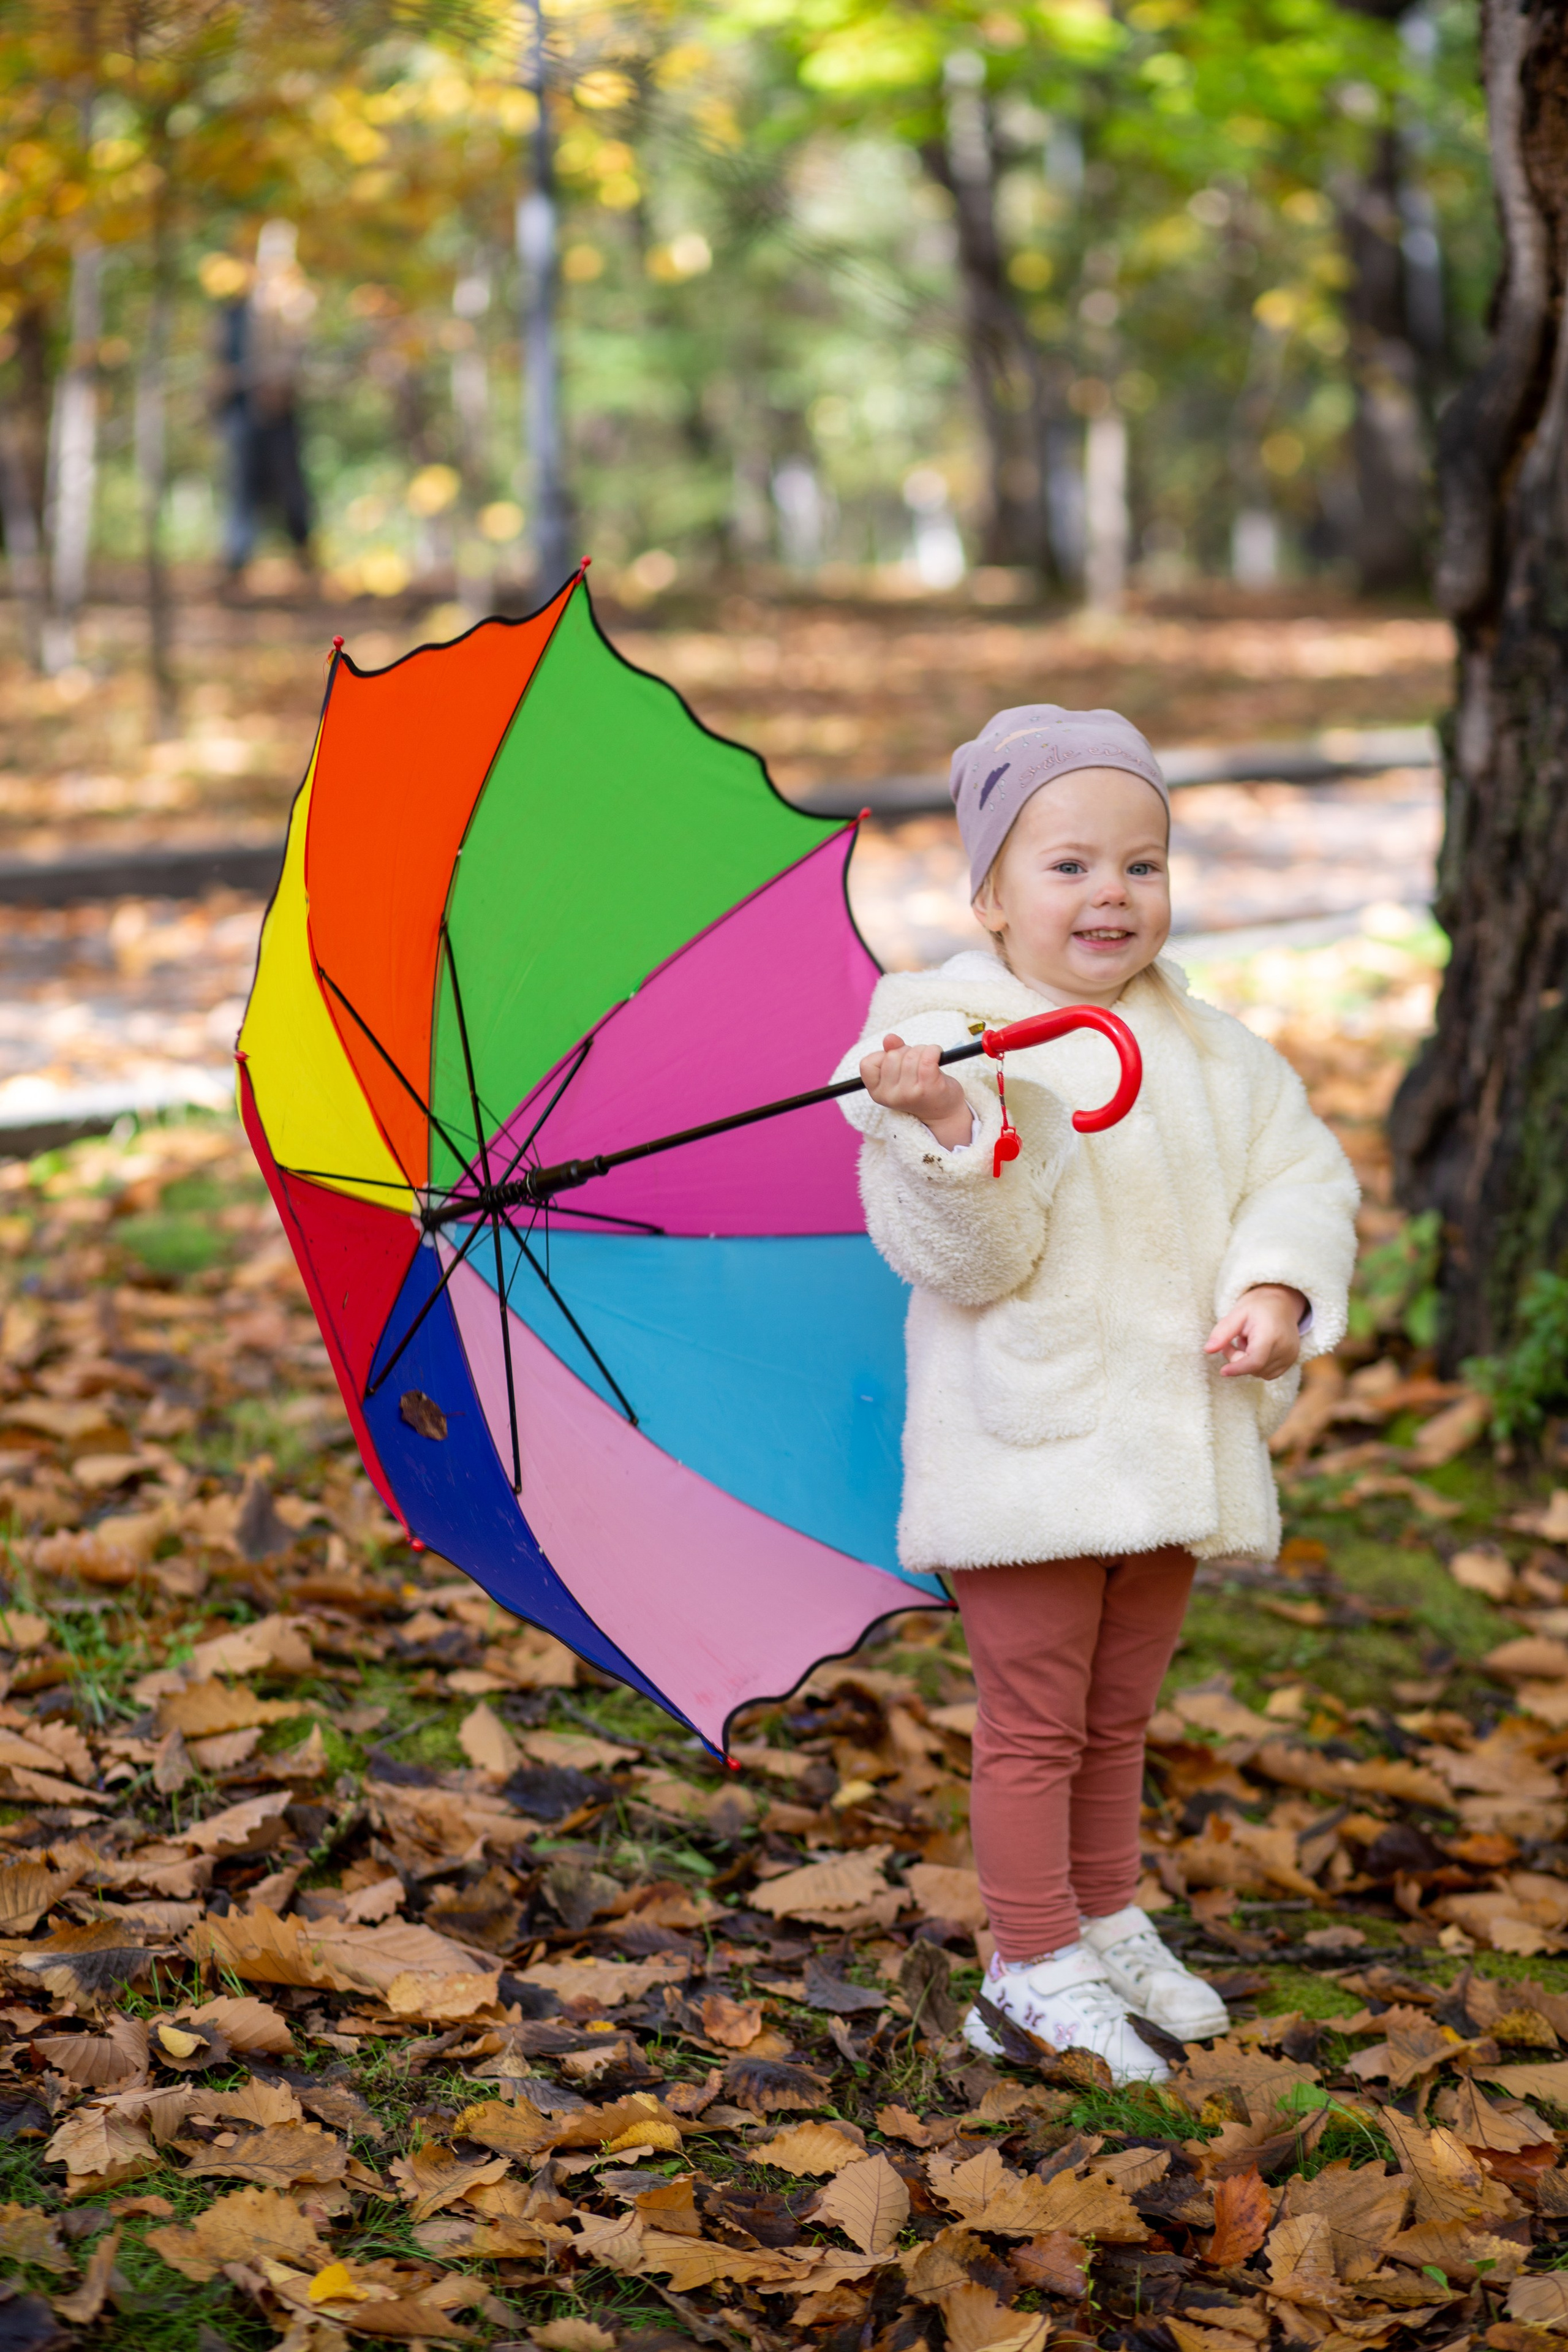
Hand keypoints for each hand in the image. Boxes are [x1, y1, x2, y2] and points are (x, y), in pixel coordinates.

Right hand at [860, 1033, 972, 1149]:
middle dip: (906, 1052)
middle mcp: (889, 1096)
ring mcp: (908, 1093)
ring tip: (928, 1061)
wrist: (944, 1113)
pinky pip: (927, 1057)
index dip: (882, 1056)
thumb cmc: (919, 1089)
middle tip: (916, 1062)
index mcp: (877, 1092)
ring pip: (910, 1055)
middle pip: (892, 1056)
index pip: (867, 1064)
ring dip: (922, 1051)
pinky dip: (933, 1050)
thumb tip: (889, 1038)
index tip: (896, 1063)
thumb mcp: (900, 1073)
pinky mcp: (927, 1088)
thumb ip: (891, 1053)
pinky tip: (937, 1055)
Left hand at [1205, 1284, 1306, 1379]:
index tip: (1222, 1371)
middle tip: (1231, 1341)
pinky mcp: (1291, 1361)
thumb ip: (1222, 1332)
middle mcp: (1285, 1348)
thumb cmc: (1258, 1307)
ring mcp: (1290, 1356)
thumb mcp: (1237, 1313)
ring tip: (1246, 1342)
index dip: (1237, 1369)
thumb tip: (1207, 1350)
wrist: (1281, 1304)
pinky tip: (1256, 1348)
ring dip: (1247, 1362)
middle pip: (1254, 1368)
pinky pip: (1268, 1373)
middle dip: (1237, 1359)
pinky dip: (1258, 1365)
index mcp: (1271, 1334)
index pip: (1255, 1361)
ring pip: (1260, 1372)